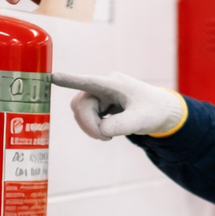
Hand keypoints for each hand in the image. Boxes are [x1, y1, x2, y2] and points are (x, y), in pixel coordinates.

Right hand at [51, 71, 186, 140]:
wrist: (162, 112)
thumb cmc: (154, 111)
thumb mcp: (141, 120)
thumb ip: (122, 125)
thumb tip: (102, 130)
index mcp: (113, 84)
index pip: (88, 81)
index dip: (70, 81)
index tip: (52, 77)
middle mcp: (103, 87)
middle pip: (81, 104)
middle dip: (88, 124)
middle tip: (104, 138)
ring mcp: (101, 95)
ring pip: (81, 112)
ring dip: (90, 127)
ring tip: (108, 136)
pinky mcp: (100, 105)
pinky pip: (86, 117)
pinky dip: (94, 128)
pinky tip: (108, 132)